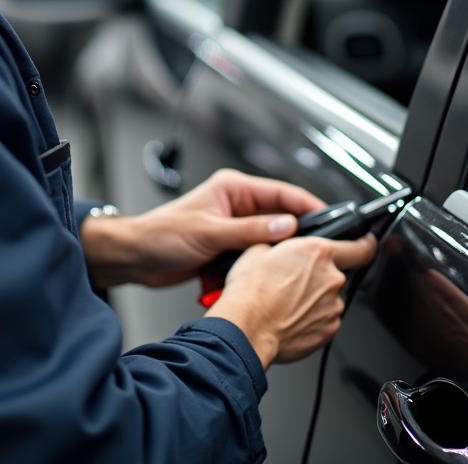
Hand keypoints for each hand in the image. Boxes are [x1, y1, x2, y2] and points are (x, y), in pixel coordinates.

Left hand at [80, 169, 327, 288]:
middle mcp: (236, 205)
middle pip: (279, 217)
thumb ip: (250, 230)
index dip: (307, 205)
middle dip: (297, 234)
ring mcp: (233, 227)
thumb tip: (287, 226)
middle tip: (318, 249)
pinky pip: (254, 257)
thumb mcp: (210, 232)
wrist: (136, 257)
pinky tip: (268, 278)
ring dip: (276, 254)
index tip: (330, 219)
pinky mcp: (228, 248)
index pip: (281, 193)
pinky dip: (259, 267)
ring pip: (269, 240)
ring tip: (296, 267)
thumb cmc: (162, 234)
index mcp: (233, 188)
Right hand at [207, 233, 376, 368]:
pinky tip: (290, 317)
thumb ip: (283, 244)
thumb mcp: (259, 249)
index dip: (366, 244)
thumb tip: (283, 244)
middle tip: (293, 281)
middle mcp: (331, 279)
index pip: (361, 247)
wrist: (246, 328)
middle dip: (319, 276)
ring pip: (329, 299)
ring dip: (314, 299)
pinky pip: (325, 320)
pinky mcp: (328, 331)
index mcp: (318, 252)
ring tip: (286, 302)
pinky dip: (312, 319)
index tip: (367, 244)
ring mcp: (332, 307)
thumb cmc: (250, 291)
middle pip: (336, 274)